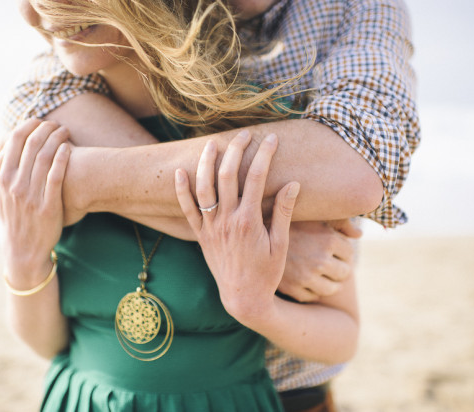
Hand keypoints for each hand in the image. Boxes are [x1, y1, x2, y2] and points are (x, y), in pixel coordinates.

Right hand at [0, 118, 70, 278]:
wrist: (24, 249)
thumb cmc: (13, 218)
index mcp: (1, 180)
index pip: (12, 142)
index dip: (26, 126)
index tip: (37, 121)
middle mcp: (14, 186)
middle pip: (29, 145)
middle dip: (43, 128)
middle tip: (54, 123)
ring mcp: (31, 196)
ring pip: (44, 157)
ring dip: (55, 138)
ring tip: (64, 131)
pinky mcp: (49, 205)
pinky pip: (56, 176)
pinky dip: (62, 158)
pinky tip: (68, 148)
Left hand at [174, 130, 299, 323]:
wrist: (243, 298)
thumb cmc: (267, 273)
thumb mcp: (282, 244)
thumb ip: (284, 213)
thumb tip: (294, 183)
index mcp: (249, 221)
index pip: (257, 178)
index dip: (265, 154)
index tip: (272, 138)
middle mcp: (227, 221)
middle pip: (228, 176)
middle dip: (236, 151)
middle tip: (244, 134)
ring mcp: (211, 227)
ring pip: (204, 188)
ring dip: (206, 163)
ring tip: (212, 143)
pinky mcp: (200, 235)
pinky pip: (186, 209)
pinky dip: (181, 190)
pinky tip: (179, 172)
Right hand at [278, 219, 359, 301]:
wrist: (253, 235)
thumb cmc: (287, 222)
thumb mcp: (313, 216)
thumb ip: (340, 222)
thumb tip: (359, 235)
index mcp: (328, 239)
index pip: (349, 254)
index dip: (340, 250)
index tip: (327, 246)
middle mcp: (319, 260)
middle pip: (344, 273)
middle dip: (338, 267)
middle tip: (324, 260)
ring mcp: (306, 277)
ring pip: (332, 288)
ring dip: (328, 281)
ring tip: (316, 271)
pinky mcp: (293, 290)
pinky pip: (313, 296)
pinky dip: (310, 290)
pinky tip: (301, 278)